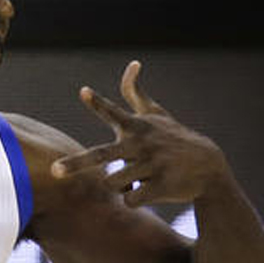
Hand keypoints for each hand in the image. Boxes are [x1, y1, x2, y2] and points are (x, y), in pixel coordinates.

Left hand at [50, 61, 227, 206]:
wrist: (208, 166)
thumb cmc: (173, 137)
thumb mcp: (155, 113)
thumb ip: (135, 92)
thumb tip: (133, 62)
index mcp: (136, 126)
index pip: (112, 112)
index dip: (98, 102)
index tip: (84, 92)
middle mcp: (141, 144)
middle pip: (101, 155)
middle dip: (76, 164)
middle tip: (55, 171)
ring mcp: (152, 165)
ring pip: (113, 183)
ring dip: (119, 184)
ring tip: (138, 176)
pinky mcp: (163, 186)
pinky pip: (130, 200)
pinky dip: (133, 199)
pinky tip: (147, 190)